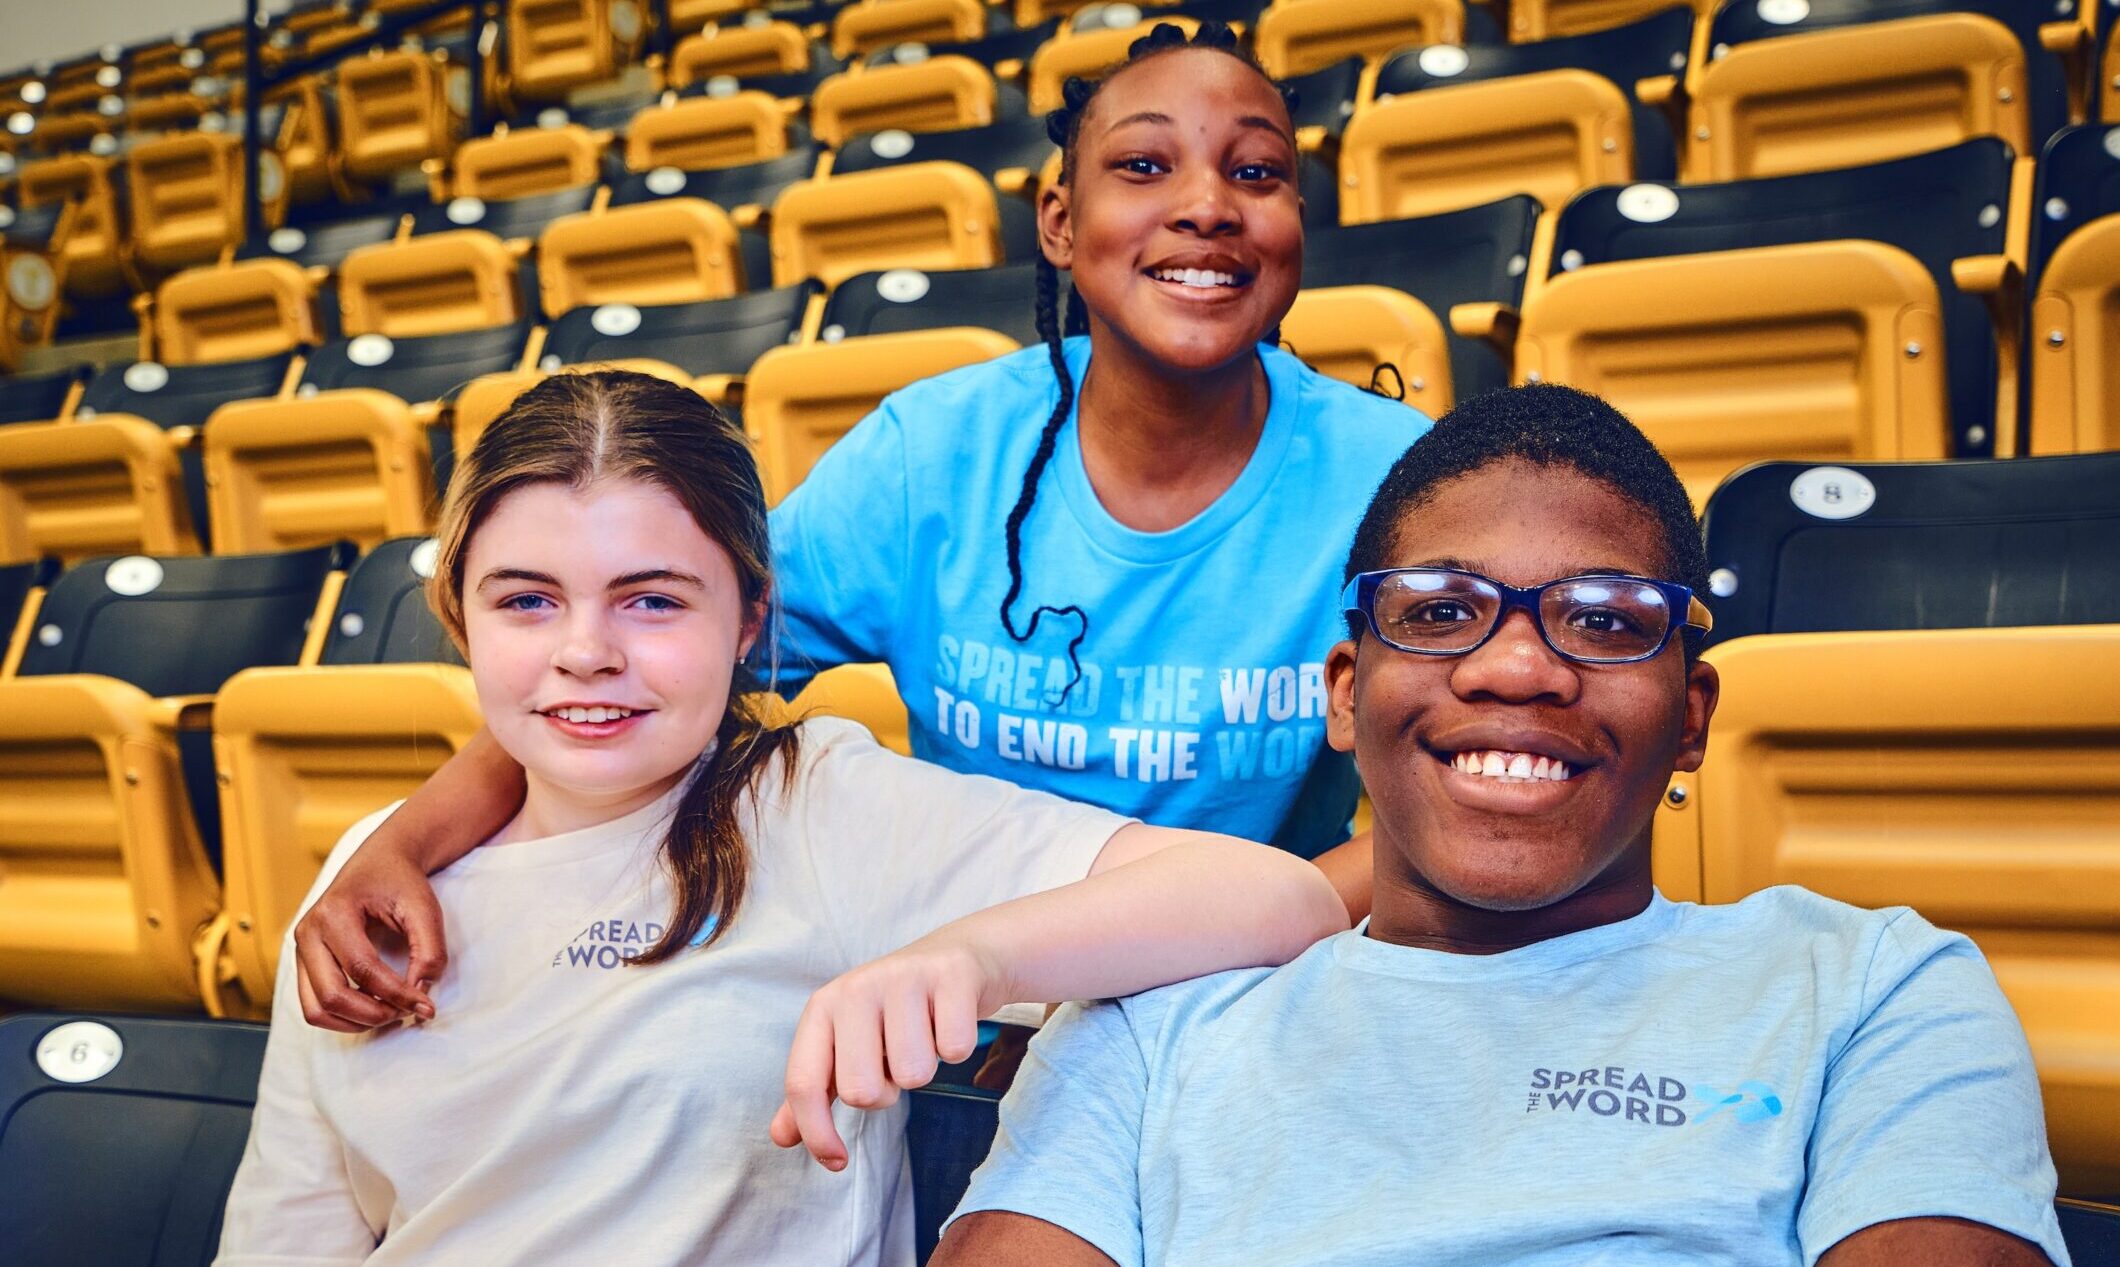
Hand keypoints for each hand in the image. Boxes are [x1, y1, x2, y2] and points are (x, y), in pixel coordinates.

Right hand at [291, 841, 447, 1031]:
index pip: (363, 969)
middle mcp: (308, 932)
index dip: (397, 994)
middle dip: (374, 1013)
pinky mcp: (304, 963)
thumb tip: (420, 994)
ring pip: (316, 1009)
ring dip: (356, 1021)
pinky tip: (374, 1007)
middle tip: (408, 1011)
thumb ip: (430, 950)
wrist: (379, 861)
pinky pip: (314, 1006)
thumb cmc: (400, 882)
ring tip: (392, 1011)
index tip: (426, 1006)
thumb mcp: (424, 908)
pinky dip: (343, 1017)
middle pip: (332, 995)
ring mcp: (300, 949)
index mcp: (333, 912)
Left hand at [770, 940, 997, 1169]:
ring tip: (924, 1037)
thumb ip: (815, 1090)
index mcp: (823, 1007)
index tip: (837, 1162)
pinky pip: (955, 1050)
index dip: (816, 1133)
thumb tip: (780, 1137)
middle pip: (861, 1091)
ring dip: (925, 1069)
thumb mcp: (848, 1043)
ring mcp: (904, 978)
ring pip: (913, 1076)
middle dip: (886, 1092)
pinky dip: (958, 1047)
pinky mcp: (950, 976)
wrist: (958, 957)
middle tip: (896, 1061)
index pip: (803, 1083)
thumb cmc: (897, 1012)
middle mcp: (856, 988)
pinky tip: (950, 1021)